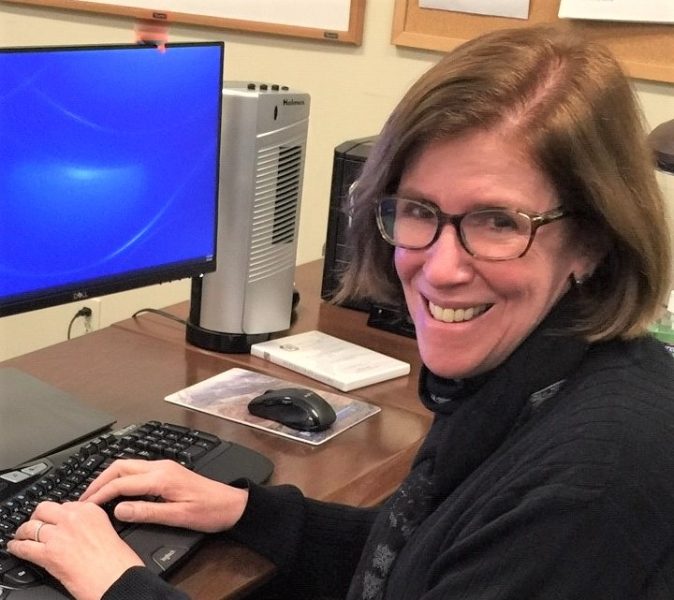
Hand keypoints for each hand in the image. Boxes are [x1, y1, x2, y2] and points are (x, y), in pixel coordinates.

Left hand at [8, 501, 142, 599]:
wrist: (117, 579)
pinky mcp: (48, 554)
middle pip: (44, 509)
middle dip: (38, 517)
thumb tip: (76, 530)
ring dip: (24, 532)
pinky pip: (24, 547)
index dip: (57, 514)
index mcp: (91, 510)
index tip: (53, 519)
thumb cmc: (117, 561)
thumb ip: (90, 525)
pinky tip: (14, 547)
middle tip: (36, 524)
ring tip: (21, 536)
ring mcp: (59, 535)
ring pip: (31, 526)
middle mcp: (74, 518)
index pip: (66, 504)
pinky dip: (16, 547)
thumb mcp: (108, 531)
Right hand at [80, 459, 248, 531]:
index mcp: (162, 477)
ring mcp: (165, 466)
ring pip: (129, 465)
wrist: (232, 504)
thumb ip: (147, 512)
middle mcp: (161, 466)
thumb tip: (118, 509)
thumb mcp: (178, 516)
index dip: (100, 494)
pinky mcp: (168, 471)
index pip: (121, 482)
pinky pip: (138, 470)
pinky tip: (117, 490)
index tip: (85, 506)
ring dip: (109, 477)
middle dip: (99, 480)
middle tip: (84, 498)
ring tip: (95, 494)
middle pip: (121, 466)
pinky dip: (121, 478)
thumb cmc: (209, 511)